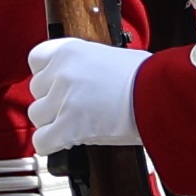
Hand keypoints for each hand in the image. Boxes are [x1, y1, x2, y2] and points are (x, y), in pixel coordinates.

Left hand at [24, 35, 151, 154]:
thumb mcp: (110, 56)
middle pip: (36, 91)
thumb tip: (82, 78)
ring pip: (37, 116)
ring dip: (53, 123)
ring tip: (75, 125)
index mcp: (71, 50)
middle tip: (73, 109)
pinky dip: (52, 145)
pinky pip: (42, 141)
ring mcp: (64, 98)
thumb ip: (87, 65)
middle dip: (52, 102)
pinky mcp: (69, 125)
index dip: (46, 76)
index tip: (56, 85)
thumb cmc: (147, 77)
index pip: (35, 60)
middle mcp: (62, 71)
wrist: (159, 94)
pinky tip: (67, 143)